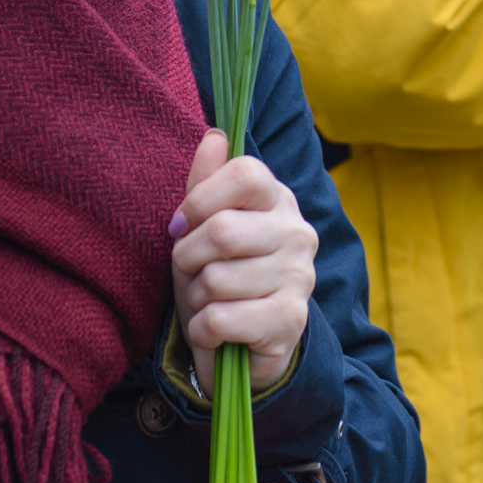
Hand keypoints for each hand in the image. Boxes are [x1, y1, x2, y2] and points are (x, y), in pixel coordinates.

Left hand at [171, 129, 317, 393]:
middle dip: (187, 258)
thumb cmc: (219, 275)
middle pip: (222, 230)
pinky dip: (202, 330)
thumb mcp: (204, 226)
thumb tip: (215, 135)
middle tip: (191, 272)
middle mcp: (298, 232)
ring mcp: (300, 276)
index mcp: (278, 199)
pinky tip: (215, 331)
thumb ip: (206, 182)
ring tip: (208, 302)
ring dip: (195, 298)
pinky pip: (220, 319)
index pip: (245, 173)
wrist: (243, 346)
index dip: (200, 200)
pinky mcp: (291, 320)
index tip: (182, 225)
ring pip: (216, 279)